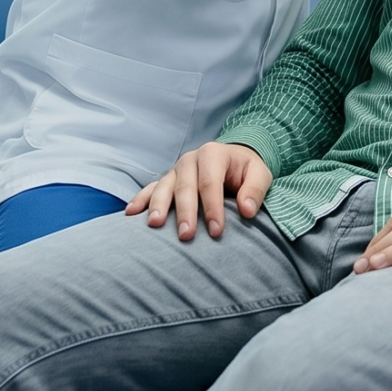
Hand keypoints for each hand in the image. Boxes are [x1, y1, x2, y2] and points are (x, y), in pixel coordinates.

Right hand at [125, 142, 271, 241]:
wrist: (233, 159)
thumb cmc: (246, 170)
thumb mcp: (260, 174)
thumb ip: (255, 190)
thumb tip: (247, 211)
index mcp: (213, 154)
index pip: (211, 183)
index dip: (213, 208)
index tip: (216, 232)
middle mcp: (191, 160)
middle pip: (185, 187)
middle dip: (185, 212)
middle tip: (186, 236)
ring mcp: (175, 170)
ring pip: (164, 187)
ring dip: (158, 206)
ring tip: (155, 225)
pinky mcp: (167, 180)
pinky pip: (150, 189)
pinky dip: (140, 200)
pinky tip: (130, 214)